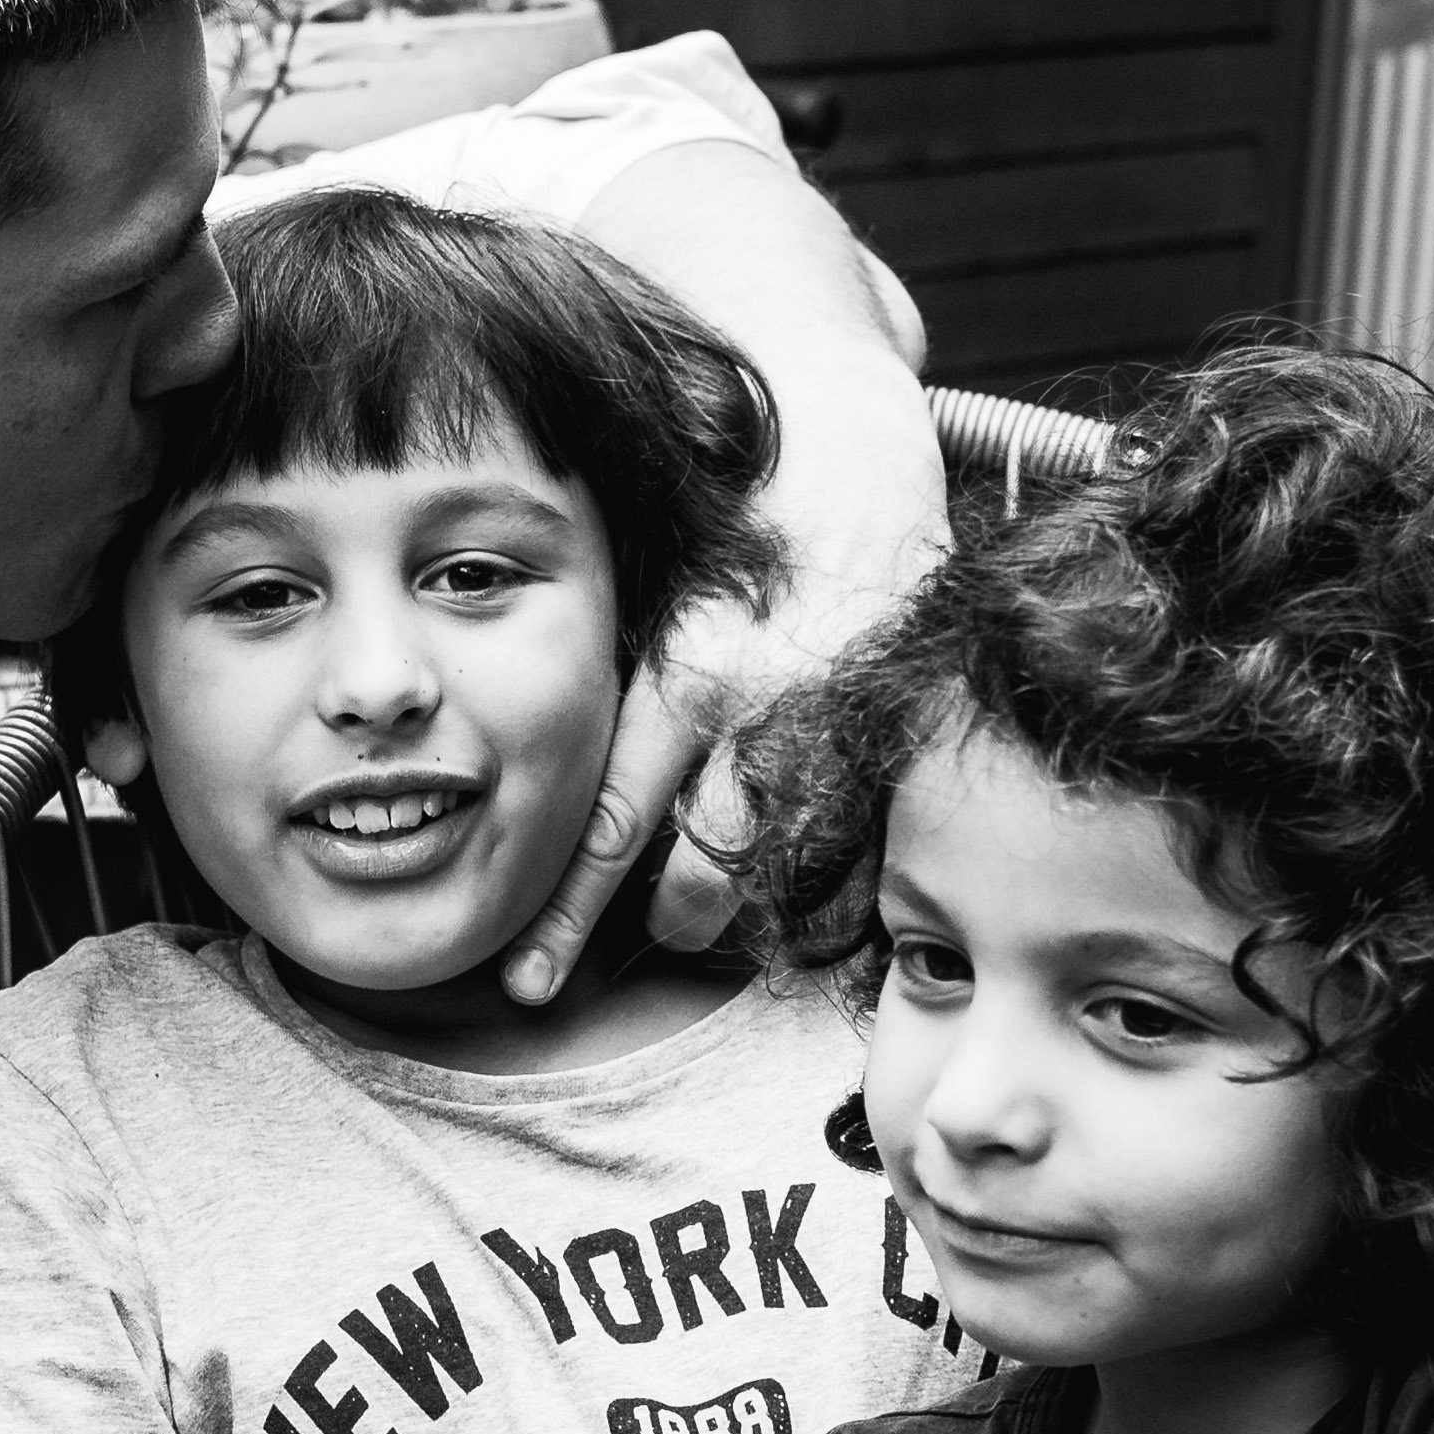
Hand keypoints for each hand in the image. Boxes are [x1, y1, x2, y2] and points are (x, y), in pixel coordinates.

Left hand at [501, 513, 940, 1001]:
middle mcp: (771, 722)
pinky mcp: (906, 752)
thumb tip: (550, 789)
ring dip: (755, 912)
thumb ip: (616, 698)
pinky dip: (830, 890)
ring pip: (793, 891)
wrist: (856, 452)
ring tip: (729, 898)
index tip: (527, 981)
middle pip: (705, 884)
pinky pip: (863, 868)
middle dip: (676, 925)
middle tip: (662, 928)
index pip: (608, 831)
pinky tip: (806, 869)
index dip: (565, 920)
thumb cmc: (729, 527)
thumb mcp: (652, 595)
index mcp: (690, 682)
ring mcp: (849, 742)